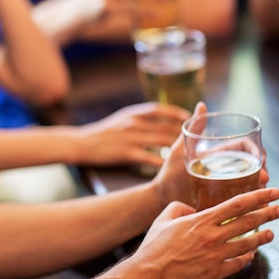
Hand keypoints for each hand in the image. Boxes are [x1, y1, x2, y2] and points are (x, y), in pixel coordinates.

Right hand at [69, 102, 189, 166]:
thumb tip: (161, 121)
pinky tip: (169, 169)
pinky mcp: (126, 152)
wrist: (82, 142)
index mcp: (132, 113)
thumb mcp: (121, 119)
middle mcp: (133, 123)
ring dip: (176, 150)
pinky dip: (161, 163)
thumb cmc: (103, 132)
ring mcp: (130, 137)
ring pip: (161, 142)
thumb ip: (139, 119)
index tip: (189, 118)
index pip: (159, 109)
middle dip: (183, 136)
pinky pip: (149, 158)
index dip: (176, 113)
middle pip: (165, 128)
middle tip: (196, 144)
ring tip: (188, 157)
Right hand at [129, 188, 278, 278]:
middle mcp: (212, 237)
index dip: (257, 197)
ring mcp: (216, 256)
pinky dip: (247, 258)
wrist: (150, 275)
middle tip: (278, 209)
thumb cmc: (154, 247)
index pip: (236, 205)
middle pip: (248, 222)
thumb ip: (178, 208)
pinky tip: (250, 255)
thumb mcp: (162, 220)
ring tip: (270, 233)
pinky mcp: (216, 273)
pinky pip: (239, 263)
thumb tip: (190, 208)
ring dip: (262, 237)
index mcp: (200, 221)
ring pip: (248, 244)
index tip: (271, 193)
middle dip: (267, 214)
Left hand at [155, 102, 269, 205]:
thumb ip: (194, 129)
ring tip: (259, 189)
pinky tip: (257, 205)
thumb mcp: (182, 149)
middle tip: (263, 177)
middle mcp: (226, 169)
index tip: (261, 157)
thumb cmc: (170, 171)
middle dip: (262, 169)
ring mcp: (226, 185)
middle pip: (253, 165)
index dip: (255, 150)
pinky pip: (244, 200)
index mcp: (219, 155)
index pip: (245, 148)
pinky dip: (253, 200)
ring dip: (260, 185)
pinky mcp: (225, 200)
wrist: (164, 196)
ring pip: (252, 182)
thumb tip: (202, 105)